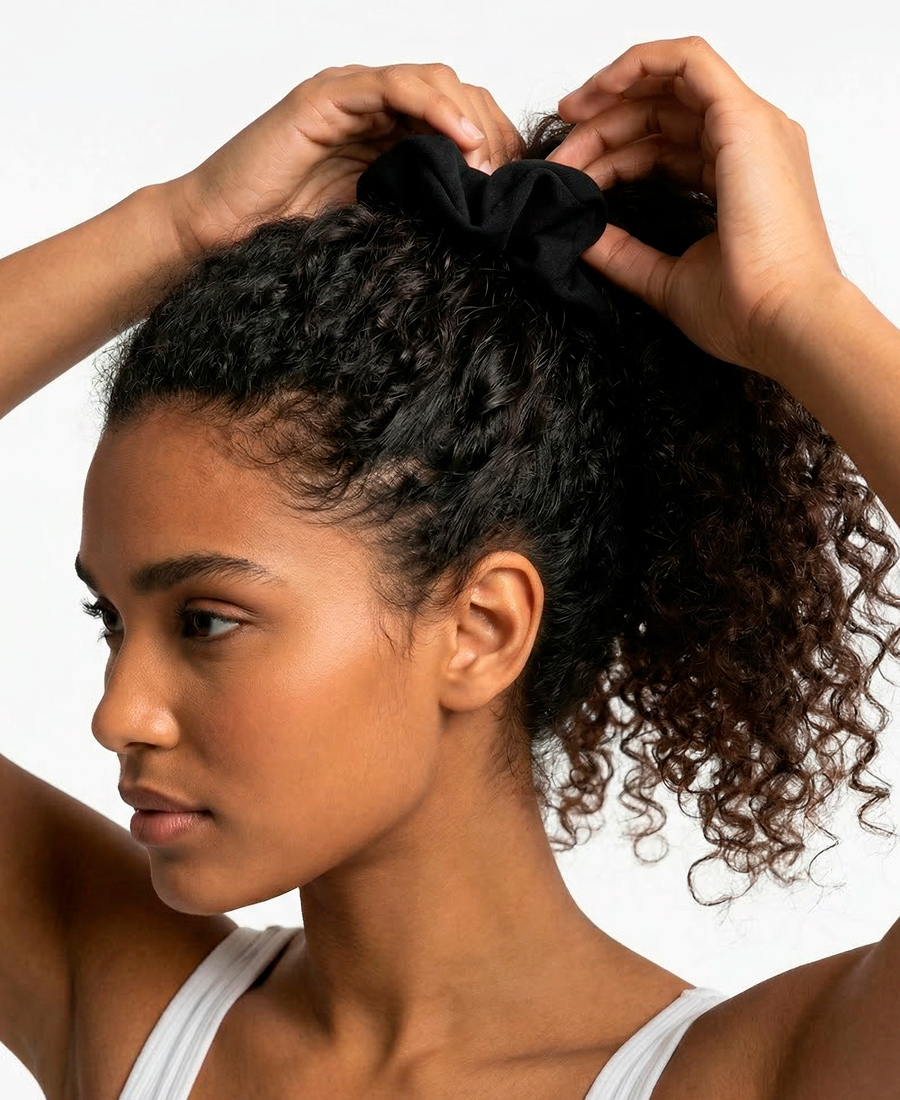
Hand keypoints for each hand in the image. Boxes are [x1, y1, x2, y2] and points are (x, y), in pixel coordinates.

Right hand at [164, 63, 524, 256]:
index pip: (461, 121)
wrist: (220, 234)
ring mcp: (350, 97)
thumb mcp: (378, 224)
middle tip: (506, 179)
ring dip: (470, 117)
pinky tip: (460, 137)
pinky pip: (392, 85)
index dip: (496, 147)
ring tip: (487, 162)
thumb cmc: (287, 235)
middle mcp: (374, 110)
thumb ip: (420, 209)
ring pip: (431, 81)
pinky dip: (433, 104)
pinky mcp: (327, 97)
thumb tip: (481, 226)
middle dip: (492, 132)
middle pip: (456, 95)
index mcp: (389, 137)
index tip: (514, 190)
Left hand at [547, 36, 847, 378]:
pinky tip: (597, 90)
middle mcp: (746, 144)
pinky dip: (639, 63)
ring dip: (612, 94)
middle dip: (600, 127)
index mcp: (734, 177)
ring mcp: (749, 127)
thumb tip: (579, 236)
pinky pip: (687, 61)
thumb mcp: (663, 279)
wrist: (781, 323)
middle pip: (659, 112)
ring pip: (668, 82)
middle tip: (559, 159)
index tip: (569, 179)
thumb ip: (622, 254)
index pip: (662, 146)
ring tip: (568, 120)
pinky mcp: (743, 120)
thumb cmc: (742, 311)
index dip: (610, 156)